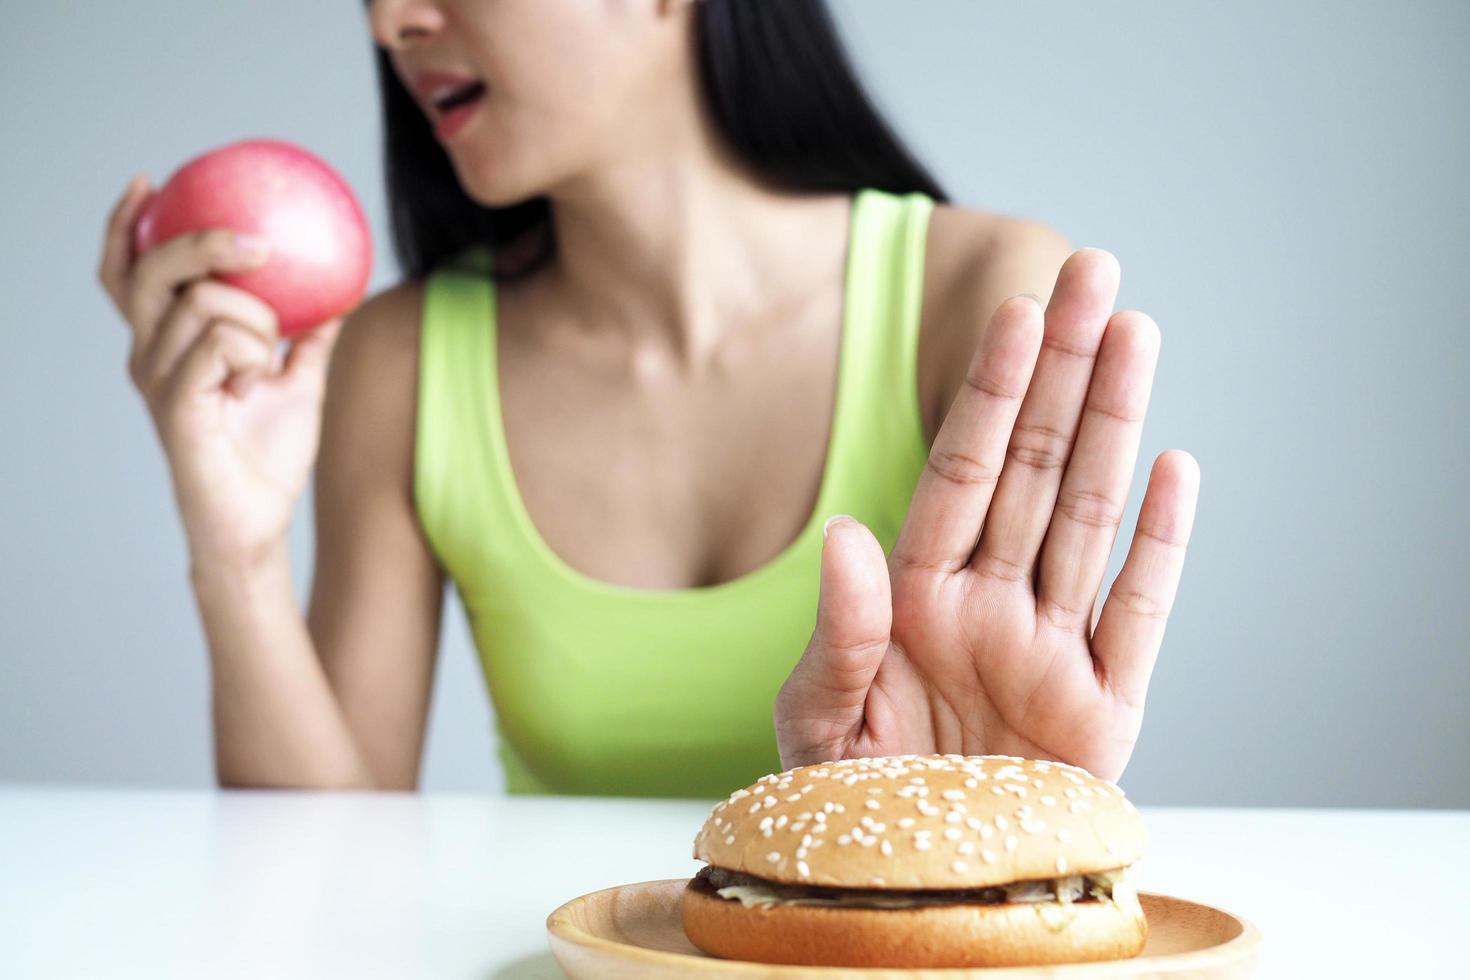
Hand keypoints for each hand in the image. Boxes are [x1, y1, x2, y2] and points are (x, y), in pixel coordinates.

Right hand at [98, 175, 343, 564]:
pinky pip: (216, 345)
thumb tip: (342, 296)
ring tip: (268, 360)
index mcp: (166, 343)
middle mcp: (149, 355)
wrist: (258, 520)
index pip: (126, 272)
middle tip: (257, 247)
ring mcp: (157, 380)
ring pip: (202, 304)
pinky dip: (252, 352)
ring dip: (256, 321)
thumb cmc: (268, 455)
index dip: (126, 225)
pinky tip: (260, 377)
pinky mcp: (175, 405)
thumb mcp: (299, 383)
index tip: (151, 181)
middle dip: (204, 244)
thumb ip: (310, 339)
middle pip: (152, 271)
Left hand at [775, 249, 1199, 780]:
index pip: (960, 474)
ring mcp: (1051, 651)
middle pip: (1033, 470)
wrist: (918, 892)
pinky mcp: (1104, 713)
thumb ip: (837, 634)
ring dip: (1113, 426)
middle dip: (1062, 372)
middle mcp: (990, 606)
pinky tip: (1175, 468)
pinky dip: (1160, 547)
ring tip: (1135, 332)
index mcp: (916, 598)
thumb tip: (846, 534)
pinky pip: (1138, 617)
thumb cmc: (856, 809)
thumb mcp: (819, 724)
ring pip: (1089, 517)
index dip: (986, 394)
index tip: (1013, 312)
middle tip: (1092, 272)